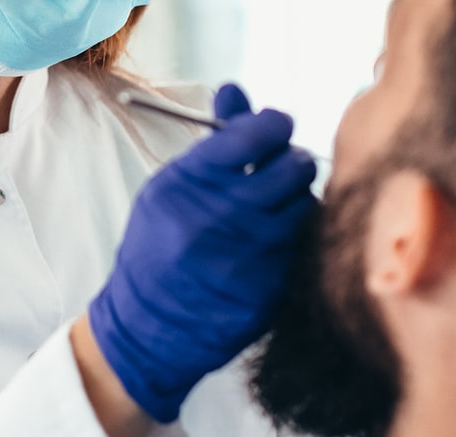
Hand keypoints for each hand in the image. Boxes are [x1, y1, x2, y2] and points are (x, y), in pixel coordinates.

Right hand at [89, 84, 321, 422]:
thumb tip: (236, 90)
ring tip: (272, 212)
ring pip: (306, 205)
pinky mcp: (272, 286)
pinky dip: (294, 239)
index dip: (274, 125)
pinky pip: (304, 245)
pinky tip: (271, 246)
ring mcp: (250, 254)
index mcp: (190, 183)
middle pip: (293, 166)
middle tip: (280, 170)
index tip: (275, 129)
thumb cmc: (159, 248)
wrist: (149, 327)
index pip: (256, 133)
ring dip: (295, 202)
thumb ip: (212, 142)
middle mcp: (221, 216)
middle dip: (291, 162)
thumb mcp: (169, 188)